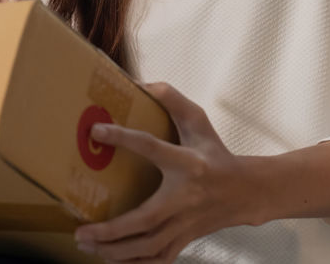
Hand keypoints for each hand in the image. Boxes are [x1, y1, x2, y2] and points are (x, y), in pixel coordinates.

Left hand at [73, 82, 258, 262]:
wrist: (248, 191)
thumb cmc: (216, 154)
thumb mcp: (199, 122)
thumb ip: (173, 100)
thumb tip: (144, 83)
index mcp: (188, 163)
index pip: (152, 148)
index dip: (124, 138)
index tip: (96, 131)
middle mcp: (186, 197)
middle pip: (147, 220)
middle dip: (112, 230)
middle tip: (80, 231)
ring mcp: (187, 223)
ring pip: (150, 246)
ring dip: (116, 251)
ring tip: (87, 245)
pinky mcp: (186, 238)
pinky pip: (159, 259)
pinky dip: (134, 263)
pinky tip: (111, 258)